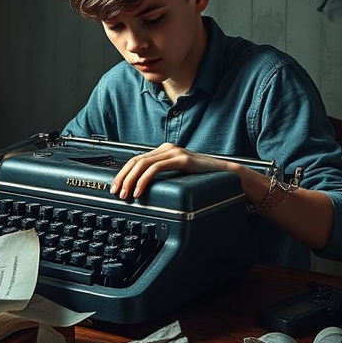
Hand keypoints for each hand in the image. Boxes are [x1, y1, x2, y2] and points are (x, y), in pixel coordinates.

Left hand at [110, 143, 236, 199]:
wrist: (226, 174)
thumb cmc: (203, 178)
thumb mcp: (178, 176)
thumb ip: (164, 176)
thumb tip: (144, 188)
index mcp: (164, 151)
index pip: (136, 159)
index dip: (123, 172)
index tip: (115, 186)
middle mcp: (167, 149)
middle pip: (135, 160)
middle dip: (122, 176)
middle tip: (116, 191)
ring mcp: (173, 152)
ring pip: (142, 163)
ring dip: (130, 179)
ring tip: (126, 194)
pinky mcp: (181, 159)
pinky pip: (155, 168)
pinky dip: (144, 179)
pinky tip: (139, 190)